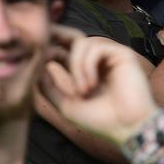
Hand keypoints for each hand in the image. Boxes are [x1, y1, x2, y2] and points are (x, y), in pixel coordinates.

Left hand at [37, 24, 157, 144]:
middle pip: (74, 37)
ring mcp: (111, 55)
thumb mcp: (66, 105)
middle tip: (44, 41)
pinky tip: (91, 85)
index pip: (66, 51)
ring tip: (82, 91)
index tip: (37, 55)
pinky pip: (96, 48)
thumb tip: (37, 67)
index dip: (50, 49)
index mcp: (86, 71)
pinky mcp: (122, 53)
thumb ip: (50, 87)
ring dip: (76, 67)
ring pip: (82, 44)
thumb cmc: (100, 120)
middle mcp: (99, 60)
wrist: (127, 127)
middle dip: (58, 36)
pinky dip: (87, 66)